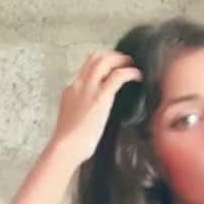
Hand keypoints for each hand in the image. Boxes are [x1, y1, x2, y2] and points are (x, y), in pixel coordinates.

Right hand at [50, 51, 142, 165]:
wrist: (66, 147)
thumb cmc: (71, 143)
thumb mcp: (74, 121)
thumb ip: (83, 112)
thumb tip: (94, 117)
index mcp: (71, 91)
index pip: (86, 69)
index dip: (102, 65)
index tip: (113, 68)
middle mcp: (78, 85)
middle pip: (94, 58)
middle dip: (111, 55)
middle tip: (125, 61)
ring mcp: (88, 89)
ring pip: (104, 61)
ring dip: (120, 59)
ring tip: (132, 64)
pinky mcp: (100, 98)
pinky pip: (117, 76)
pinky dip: (129, 72)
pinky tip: (138, 76)